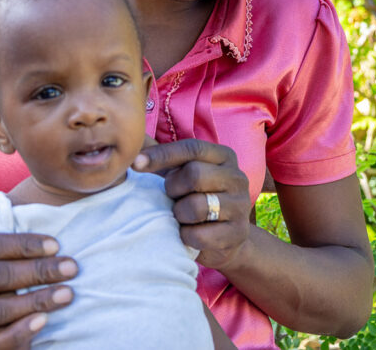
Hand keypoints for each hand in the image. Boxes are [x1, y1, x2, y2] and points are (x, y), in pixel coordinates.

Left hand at [133, 139, 250, 269]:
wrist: (226, 237)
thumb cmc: (196, 197)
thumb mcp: (183, 173)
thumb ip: (163, 156)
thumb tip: (135, 138)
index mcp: (224, 156)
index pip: (192, 148)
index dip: (162, 155)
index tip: (136, 164)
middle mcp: (237, 177)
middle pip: (195, 174)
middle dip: (173, 188)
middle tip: (172, 196)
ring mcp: (240, 206)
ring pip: (196, 206)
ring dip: (179, 214)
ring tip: (182, 216)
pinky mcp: (237, 233)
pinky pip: (199, 235)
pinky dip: (185, 236)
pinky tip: (188, 233)